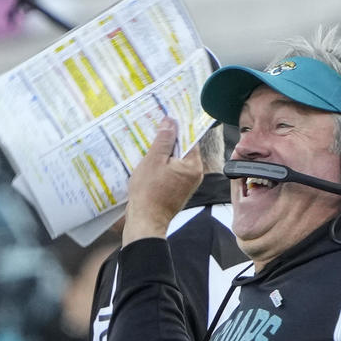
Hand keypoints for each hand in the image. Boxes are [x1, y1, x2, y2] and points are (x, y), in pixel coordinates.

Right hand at [122, 118, 203, 244]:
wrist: (145, 221)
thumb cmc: (149, 192)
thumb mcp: (154, 160)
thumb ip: (164, 140)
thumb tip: (171, 122)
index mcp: (193, 165)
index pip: (188, 139)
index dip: (176, 128)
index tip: (165, 119)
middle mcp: (195, 175)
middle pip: (182, 150)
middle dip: (168, 142)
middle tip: (153, 132)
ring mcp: (187, 185)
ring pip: (175, 162)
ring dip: (163, 155)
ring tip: (148, 149)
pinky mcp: (177, 191)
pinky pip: (171, 173)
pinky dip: (162, 168)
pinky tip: (149, 166)